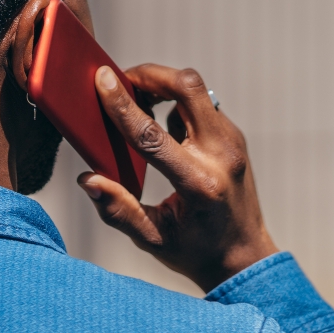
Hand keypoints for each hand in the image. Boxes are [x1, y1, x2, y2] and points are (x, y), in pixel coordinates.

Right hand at [77, 64, 278, 292]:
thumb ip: (118, 210)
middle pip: (187, 88)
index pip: (153, 135)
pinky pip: (202, 105)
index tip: (102, 81)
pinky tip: (161, 125)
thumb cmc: (197, 251)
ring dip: (163, 86)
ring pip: (196, 90)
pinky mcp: (234, 138)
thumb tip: (87, 179)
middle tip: (121, 82)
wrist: (246, 257)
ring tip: (136, 102)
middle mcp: (221, 156)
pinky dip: (176, 103)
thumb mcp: (152, 239)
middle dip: (149, 75)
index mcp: (198, 184)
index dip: (123, 105)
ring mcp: (232, 143)